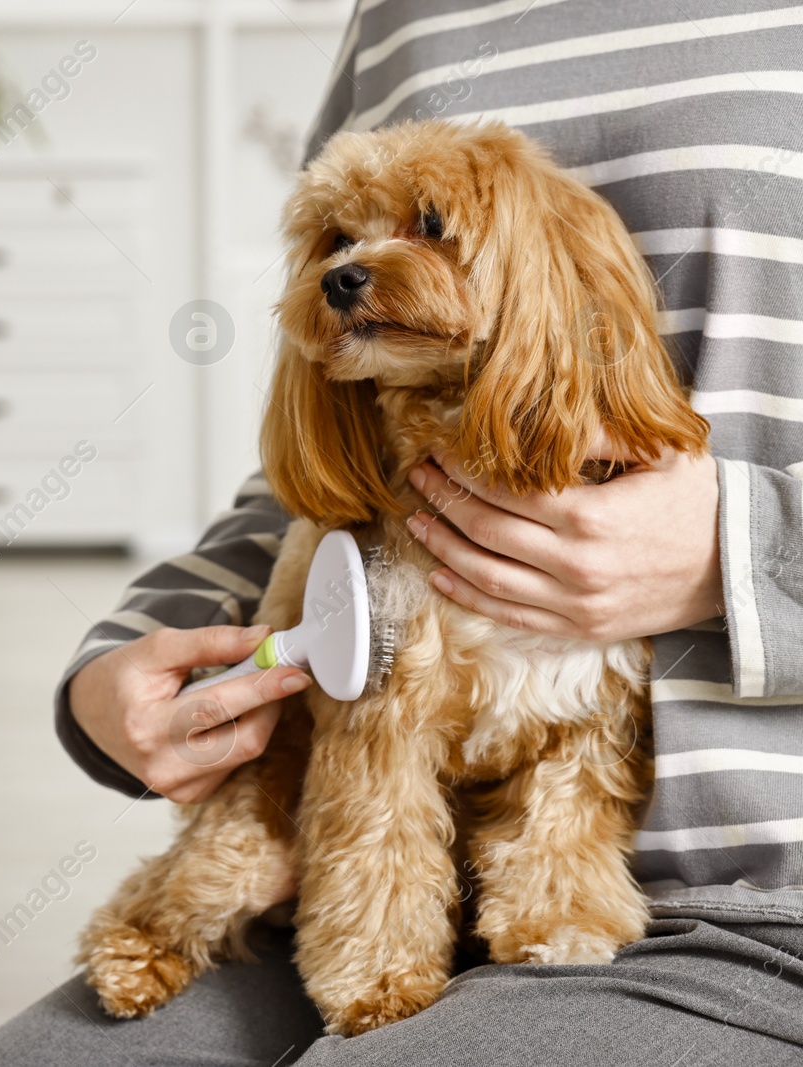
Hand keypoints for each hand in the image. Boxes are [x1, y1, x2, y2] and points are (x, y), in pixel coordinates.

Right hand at [68, 625, 310, 803]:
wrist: (94, 715)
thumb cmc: (126, 676)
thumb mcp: (158, 648)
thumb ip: (209, 642)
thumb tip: (261, 638)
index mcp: (145, 726)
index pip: (217, 708)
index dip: (262, 688)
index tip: (294, 670)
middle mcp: (160, 766)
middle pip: (244, 741)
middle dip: (272, 704)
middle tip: (285, 674)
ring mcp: (175, 787)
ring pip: (246, 754)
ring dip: (261, 718)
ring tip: (252, 689)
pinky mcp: (189, 795)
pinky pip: (234, 764)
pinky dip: (241, 735)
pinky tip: (227, 718)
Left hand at [406, 442, 721, 640]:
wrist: (738, 566)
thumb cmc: (698, 504)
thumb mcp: (661, 455)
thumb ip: (599, 437)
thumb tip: (545, 418)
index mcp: (591, 517)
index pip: (506, 493)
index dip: (464, 473)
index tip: (439, 453)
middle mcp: (577, 565)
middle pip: (487, 533)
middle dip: (443, 502)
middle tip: (416, 479)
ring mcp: (575, 602)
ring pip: (489, 578)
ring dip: (444, 549)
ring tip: (416, 522)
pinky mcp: (578, 627)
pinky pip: (510, 615)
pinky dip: (468, 598)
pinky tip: (441, 576)